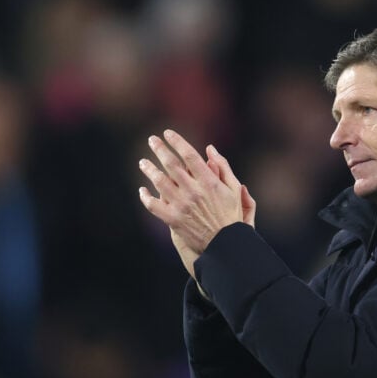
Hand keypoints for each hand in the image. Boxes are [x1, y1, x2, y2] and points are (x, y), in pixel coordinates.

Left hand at [138, 130, 250, 254]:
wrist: (224, 244)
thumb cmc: (230, 214)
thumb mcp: (234, 189)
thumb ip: (222, 166)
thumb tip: (210, 148)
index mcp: (208, 182)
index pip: (189, 155)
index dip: (177, 141)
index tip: (167, 133)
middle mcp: (193, 191)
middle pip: (171, 164)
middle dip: (159, 149)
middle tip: (152, 140)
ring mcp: (181, 206)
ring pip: (159, 182)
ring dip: (149, 169)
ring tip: (142, 162)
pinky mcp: (173, 220)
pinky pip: (153, 206)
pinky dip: (145, 197)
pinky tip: (142, 190)